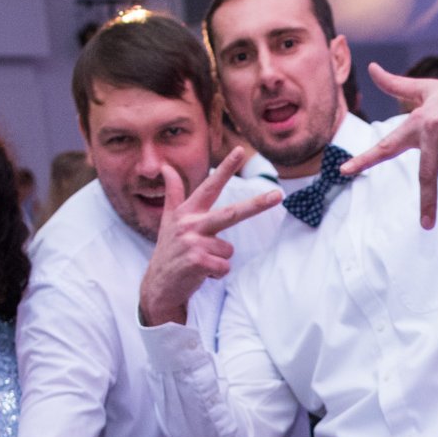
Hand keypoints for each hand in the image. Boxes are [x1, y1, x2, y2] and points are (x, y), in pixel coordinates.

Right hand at [138, 149, 282, 327]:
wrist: (159, 286)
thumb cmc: (169, 251)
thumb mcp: (169, 220)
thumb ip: (172, 193)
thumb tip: (166, 167)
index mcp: (187, 212)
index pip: (210, 187)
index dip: (225, 168)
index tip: (239, 150)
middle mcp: (189, 224)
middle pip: (231, 212)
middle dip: (257, 204)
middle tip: (278, 195)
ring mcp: (193, 243)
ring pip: (228, 249)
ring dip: (219, 260)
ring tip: (200, 263)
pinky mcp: (197, 262)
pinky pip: (224, 266)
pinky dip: (216, 273)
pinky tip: (200, 274)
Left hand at [341, 64, 437, 229]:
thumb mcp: (426, 89)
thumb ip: (397, 85)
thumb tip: (371, 68)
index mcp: (416, 121)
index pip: (386, 144)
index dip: (365, 159)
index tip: (344, 171)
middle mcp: (431, 128)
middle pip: (425, 174)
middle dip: (428, 202)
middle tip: (426, 224)